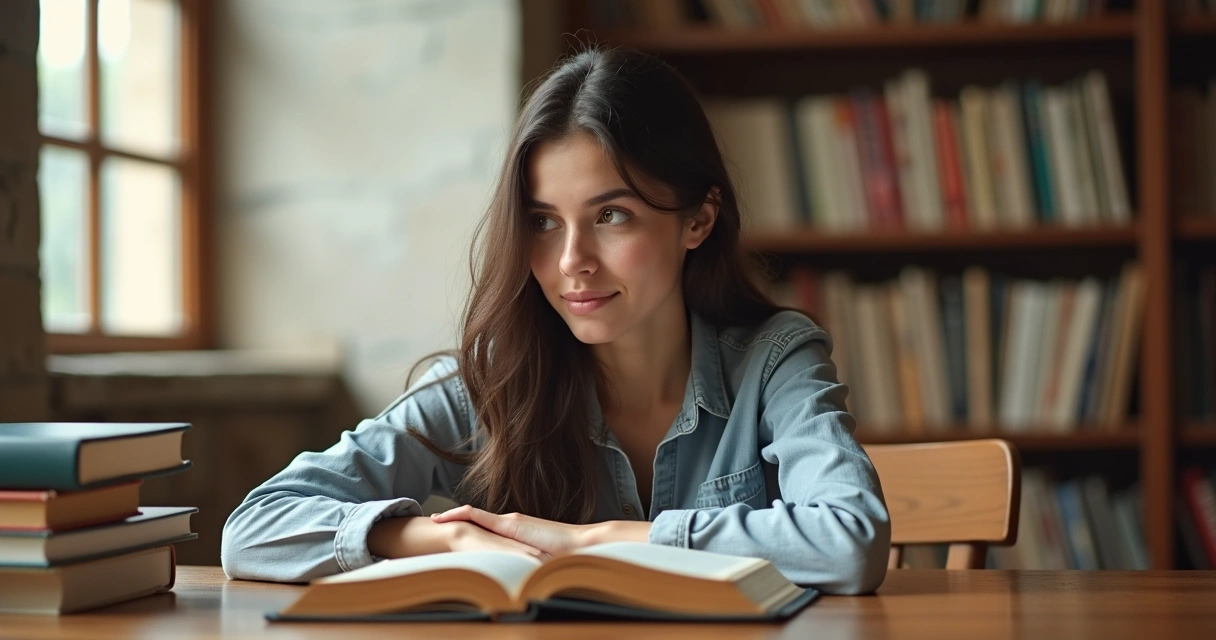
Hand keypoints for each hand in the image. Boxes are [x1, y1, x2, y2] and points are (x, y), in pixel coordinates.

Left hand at [431, 506, 590, 555]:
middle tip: (435, 520)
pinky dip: (460, 515)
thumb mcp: (538, 561)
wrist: (578, 545)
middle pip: (475, 517)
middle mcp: (509, 522)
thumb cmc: (562, 557)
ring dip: (453, 515)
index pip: (486, 525)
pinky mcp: (510, 523)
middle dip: (454, 518)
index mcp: (515, 531)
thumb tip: (515, 577)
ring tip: (435, 518)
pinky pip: (478, 516)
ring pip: (473, 514)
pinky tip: (445, 517)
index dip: (467, 524)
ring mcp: (509, 521)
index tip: (452, 527)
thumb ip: (524, 563)